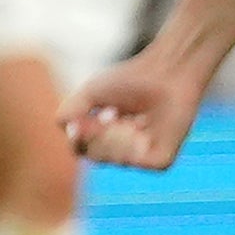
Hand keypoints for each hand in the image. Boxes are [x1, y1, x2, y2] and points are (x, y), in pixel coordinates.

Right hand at [64, 45, 203, 171]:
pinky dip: (132, 145)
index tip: (83, 119)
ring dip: (114, 136)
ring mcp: (142, 156)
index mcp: (106, 135)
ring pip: (113, 160)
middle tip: (111, 113)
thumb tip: (69, 132)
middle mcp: (124, 149)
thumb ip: (68, 113)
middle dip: (97, 135)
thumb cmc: (131, 78)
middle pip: (94, 156)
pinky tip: (139, 129)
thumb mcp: (89, 92)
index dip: (78, 136)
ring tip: (126, 117)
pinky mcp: (160, 160)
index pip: (80, 148)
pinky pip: (135, 162)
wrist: (166, 71)